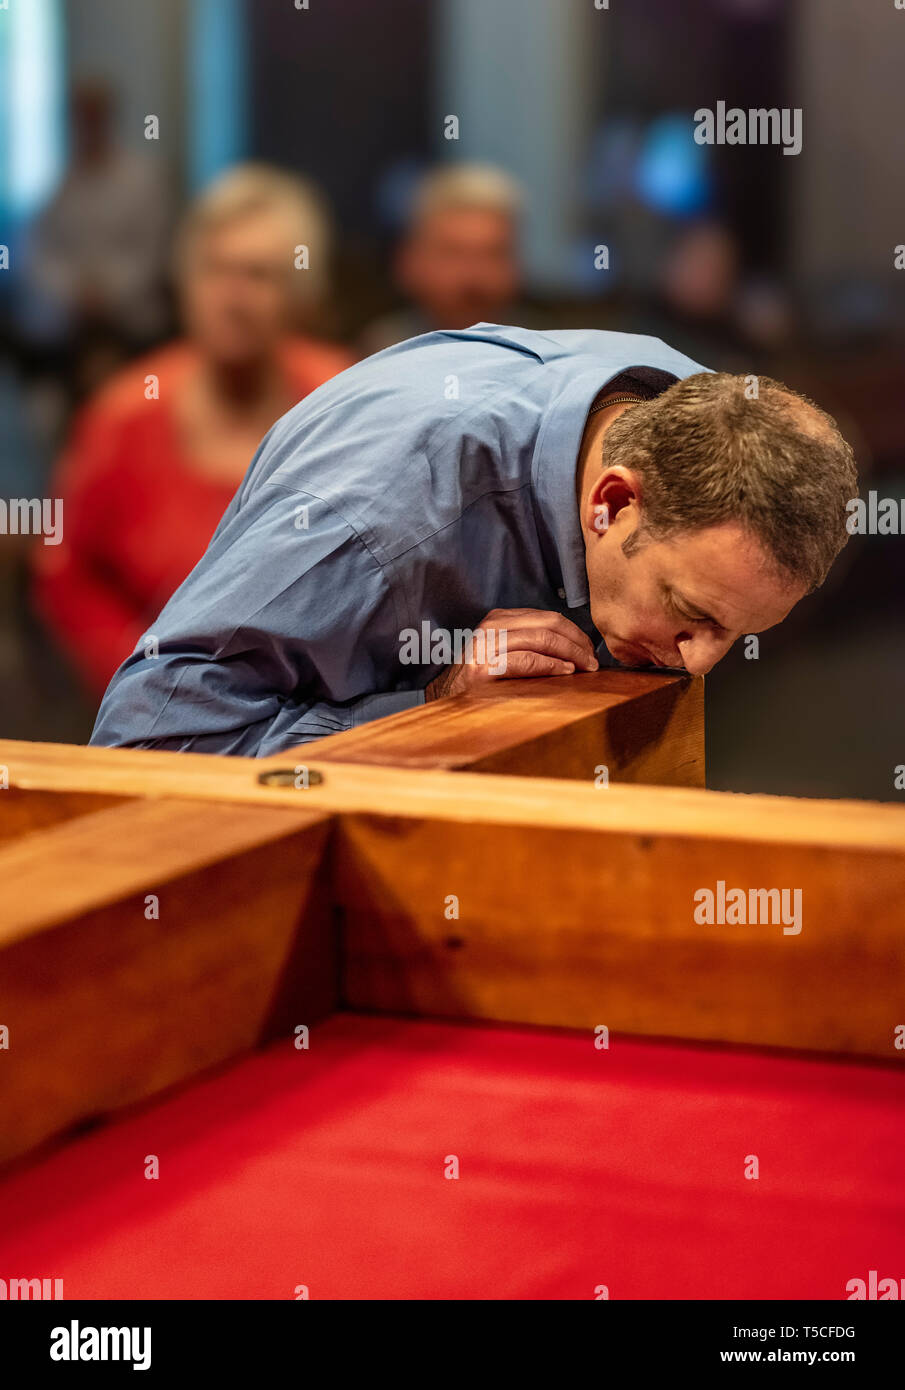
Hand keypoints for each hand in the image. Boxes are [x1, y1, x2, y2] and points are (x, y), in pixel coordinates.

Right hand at [424, 607, 597, 700]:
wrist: (446, 698)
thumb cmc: (483, 679)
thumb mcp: (505, 650)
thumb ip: (531, 643)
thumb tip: (576, 650)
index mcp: (499, 619)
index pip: (548, 617)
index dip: (575, 632)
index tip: (590, 650)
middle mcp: (492, 627)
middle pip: (549, 625)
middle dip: (578, 642)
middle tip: (594, 661)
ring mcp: (486, 647)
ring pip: (541, 640)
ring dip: (571, 654)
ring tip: (586, 667)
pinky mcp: (484, 669)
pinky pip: (527, 661)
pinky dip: (551, 665)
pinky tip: (566, 672)